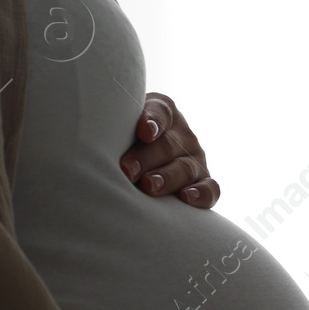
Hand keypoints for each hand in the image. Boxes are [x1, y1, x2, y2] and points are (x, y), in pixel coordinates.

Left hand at [119, 92, 219, 207]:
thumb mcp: (119, 129)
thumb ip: (115, 128)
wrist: (139, 161)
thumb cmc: (122, 143)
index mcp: (162, 113)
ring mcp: (195, 158)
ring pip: (185, 168)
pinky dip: (201, 193)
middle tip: (128, 170)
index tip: (144, 131)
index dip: (153, 121)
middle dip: (147, 158)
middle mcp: (182, 134)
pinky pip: (211, 188)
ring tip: (149, 186)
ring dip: (167, 177)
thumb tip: (98, 144)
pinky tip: (186, 198)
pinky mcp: (204, 181)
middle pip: (168, 145)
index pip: (160, 112)